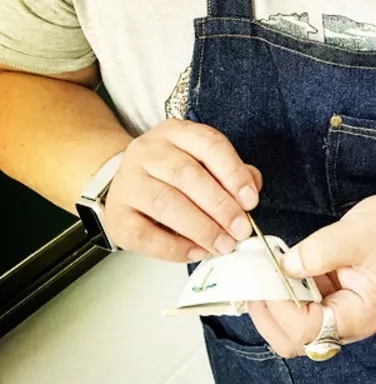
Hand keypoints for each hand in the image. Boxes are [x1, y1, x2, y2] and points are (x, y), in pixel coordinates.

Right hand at [102, 119, 262, 261]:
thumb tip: (251, 188)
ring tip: (223, 244)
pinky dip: (175, 247)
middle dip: (220, 206)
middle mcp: (148, 151)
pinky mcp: (117, 216)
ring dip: (201, 228)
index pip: (208, 145)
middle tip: (240, 229)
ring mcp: (128, 182)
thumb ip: (229, 172)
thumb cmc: (172, 175)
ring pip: (166, 203)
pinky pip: (146, 234)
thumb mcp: (203, 162)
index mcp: (175, 132)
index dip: (233, 173)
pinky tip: (197, 251)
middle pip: (186, 175)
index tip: (250, 201)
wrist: (125, 184)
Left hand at [245, 193, 375, 357]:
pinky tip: (277, 268)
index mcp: (358, 316)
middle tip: (253, 282)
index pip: (306, 330)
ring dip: (273, 304)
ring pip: (293, 327)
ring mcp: (340, 312)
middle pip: (294, 341)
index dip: (279, 307)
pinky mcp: (333, 298)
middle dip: (268, 315)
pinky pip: (301, 306)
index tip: (263, 278)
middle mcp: (347, 323)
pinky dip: (284, 292)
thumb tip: (283, 266)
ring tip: (260, 273)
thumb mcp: (357, 234)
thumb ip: (318, 251)